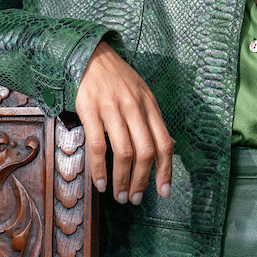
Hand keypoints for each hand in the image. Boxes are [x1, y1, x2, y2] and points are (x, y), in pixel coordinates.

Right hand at [75, 41, 173, 204]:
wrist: (90, 56)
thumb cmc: (119, 79)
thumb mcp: (143, 94)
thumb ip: (152, 120)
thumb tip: (165, 150)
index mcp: (150, 106)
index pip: (164, 143)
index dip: (166, 170)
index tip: (163, 191)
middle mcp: (135, 108)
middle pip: (145, 152)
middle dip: (141, 181)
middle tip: (134, 199)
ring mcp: (112, 109)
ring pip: (123, 152)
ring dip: (122, 180)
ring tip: (118, 196)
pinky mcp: (90, 111)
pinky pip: (98, 146)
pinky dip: (100, 169)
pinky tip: (101, 184)